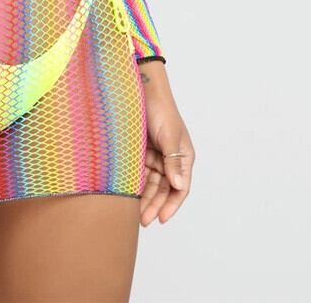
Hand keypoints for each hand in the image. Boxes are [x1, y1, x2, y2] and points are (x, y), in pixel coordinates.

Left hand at [138, 61, 194, 226]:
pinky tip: (126, 195)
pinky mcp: (140, 153)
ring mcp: (155, 157)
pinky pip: (138, 173)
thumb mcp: (170, 136)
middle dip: (155, 205)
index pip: (180, 188)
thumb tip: (178, 185)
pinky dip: (134, 184)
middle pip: (164, 189)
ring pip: (150, 184)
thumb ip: (173, 160)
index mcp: (184, 157)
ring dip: (144, 198)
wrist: (140, 90)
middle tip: (143, 221)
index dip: (172, 205)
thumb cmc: (160, 110)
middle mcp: (170, 160)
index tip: (160, 218)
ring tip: (133, 213)